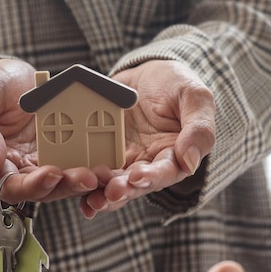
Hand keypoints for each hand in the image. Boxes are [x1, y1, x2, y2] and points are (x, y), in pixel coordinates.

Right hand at [0, 59, 98, 203]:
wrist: (18, 76)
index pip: (7, 186)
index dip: (31, 185)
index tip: (52, 173)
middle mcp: (15, 171)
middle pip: (40, 190)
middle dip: (64, 186)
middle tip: (88, 177)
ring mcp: (39, 166)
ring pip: (61, 183)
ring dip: (81, 182)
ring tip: (101, 173)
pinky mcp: (61, 157)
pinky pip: (75, 167)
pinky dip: (90, 167)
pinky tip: (106, 163)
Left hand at [80, 60, 214, 217]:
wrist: (146, 74)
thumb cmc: (176, 85)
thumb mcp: (195, 97)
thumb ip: (198, 128)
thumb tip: (190, 162)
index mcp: (174, 156)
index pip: (167, 172)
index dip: (153, 177)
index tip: (139, 176)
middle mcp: (148, 165)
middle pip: (135, 185)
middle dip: (122, 191)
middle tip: (110, 192)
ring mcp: (123, 161)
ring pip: (111, 183)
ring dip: (100, 193)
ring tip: (91, 197)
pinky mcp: (100, 153)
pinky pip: (90, 169)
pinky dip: (82, 182)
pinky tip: (71, 188)